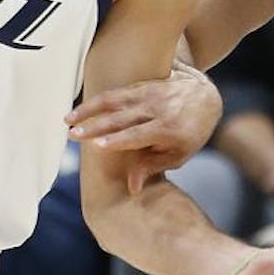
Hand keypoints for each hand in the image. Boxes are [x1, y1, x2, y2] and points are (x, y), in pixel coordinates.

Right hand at [66, 60, 221, 194]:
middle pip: (121, 117)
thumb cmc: (191, 132)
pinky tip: (79, 109)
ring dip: (89, 108)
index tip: (97, 146)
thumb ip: (152, 168)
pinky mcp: (141, 84)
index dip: (117, 140)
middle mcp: (157, 108)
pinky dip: (96, 100)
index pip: (138, 134)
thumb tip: (132, 189)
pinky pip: (116, 91)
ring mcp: (148, 94)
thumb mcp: (179, 155)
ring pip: (114, 100)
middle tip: (72, 135)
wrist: (205, 96)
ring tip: (68, 119)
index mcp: (168, 129)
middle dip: (95, 125)